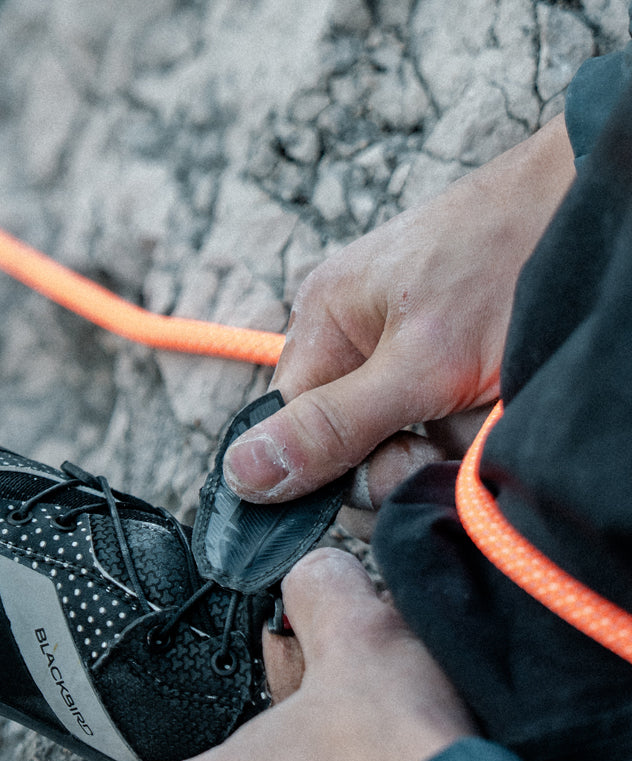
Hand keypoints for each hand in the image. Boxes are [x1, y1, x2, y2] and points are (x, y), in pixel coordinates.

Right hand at [224, 114, 575, 507]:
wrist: (602, 211)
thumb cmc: (511, 259)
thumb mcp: (416, 362)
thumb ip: (331, 426)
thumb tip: (242, 473)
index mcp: (322, 323)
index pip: (290, 430)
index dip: (330, 466)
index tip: (392, 461)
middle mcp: (355, 342)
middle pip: (342, 446)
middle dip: (395, 455)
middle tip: (441, 435)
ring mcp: (404, 357)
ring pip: (396, 445)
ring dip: (441, 445)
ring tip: (481, 406)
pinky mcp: (448, 370)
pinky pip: (438, 429)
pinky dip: (468, 432)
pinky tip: (494, 405)